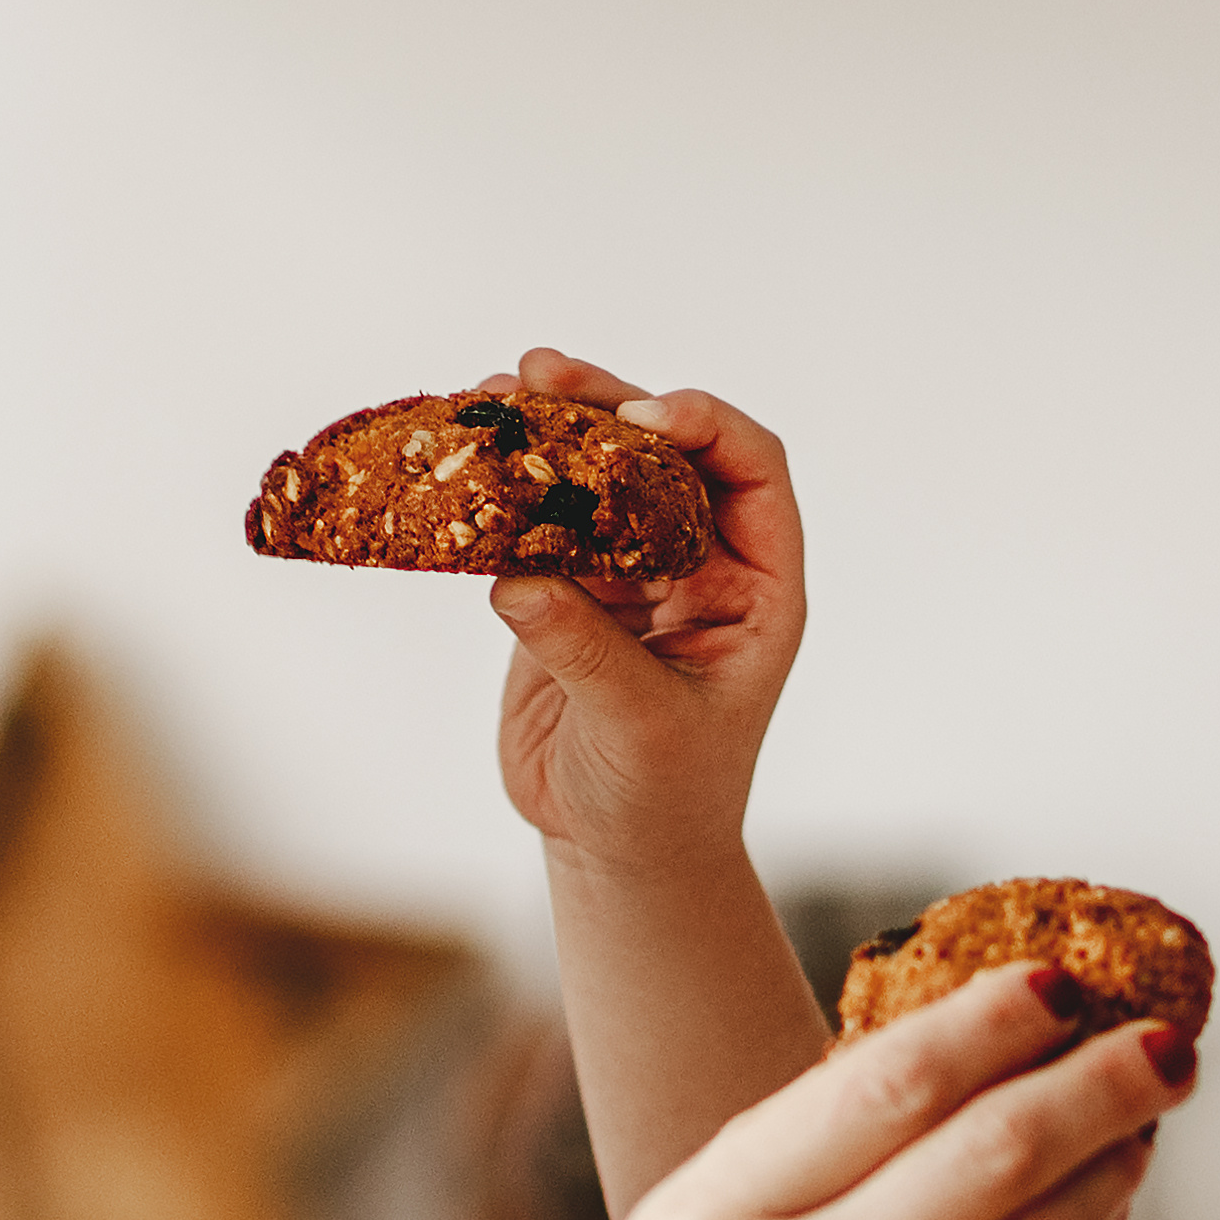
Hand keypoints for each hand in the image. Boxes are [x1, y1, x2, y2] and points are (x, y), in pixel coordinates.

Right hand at [452, 963, 1186, 1219]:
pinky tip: (1106, 1214)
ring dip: (1113, 1162)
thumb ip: (764, 1187)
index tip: (1050, 982)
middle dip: (1094, 1074)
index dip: (986, 1021)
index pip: (878, 1083)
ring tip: (1151, 1112)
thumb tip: (903, 1076)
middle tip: (1160, 1032)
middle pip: (986, 1146)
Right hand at [485, 347, 802, 887]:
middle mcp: (701, 561)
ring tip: (491, 393)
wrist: (616, 847)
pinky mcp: (566, 589)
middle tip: (541, 372)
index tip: (642, 419)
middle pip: (664, 449)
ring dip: (546, 430)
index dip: (704, 427)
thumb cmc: (661, 796)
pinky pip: (536, 521)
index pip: (751, 472)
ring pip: (595, 473)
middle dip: (606, 404)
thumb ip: (586, 652)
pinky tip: (461, 458)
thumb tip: (517, 578)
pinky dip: (502, 489)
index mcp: (757, 585)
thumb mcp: (639, 728)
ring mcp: (632, 570)